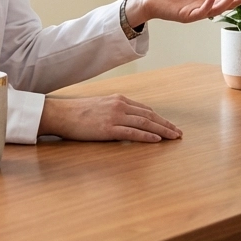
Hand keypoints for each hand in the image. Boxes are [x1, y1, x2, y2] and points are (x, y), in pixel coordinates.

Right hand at [39, 94, 182, 142]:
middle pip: (149, 116)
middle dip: (166, 124)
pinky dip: (146, 136)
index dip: (159, 118)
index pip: (145, 109)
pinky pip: (132, 133)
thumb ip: (115, 111)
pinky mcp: (109, 129)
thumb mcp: (101, 107)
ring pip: (145, 124)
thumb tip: (127, 122)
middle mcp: (120, 105)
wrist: (61, 114)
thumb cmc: (78, 113)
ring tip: (173, 137)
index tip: (170, 125)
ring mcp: (115, 116)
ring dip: (162, 131)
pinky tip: (156, 140)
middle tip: (178, 133)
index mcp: (119, 99)